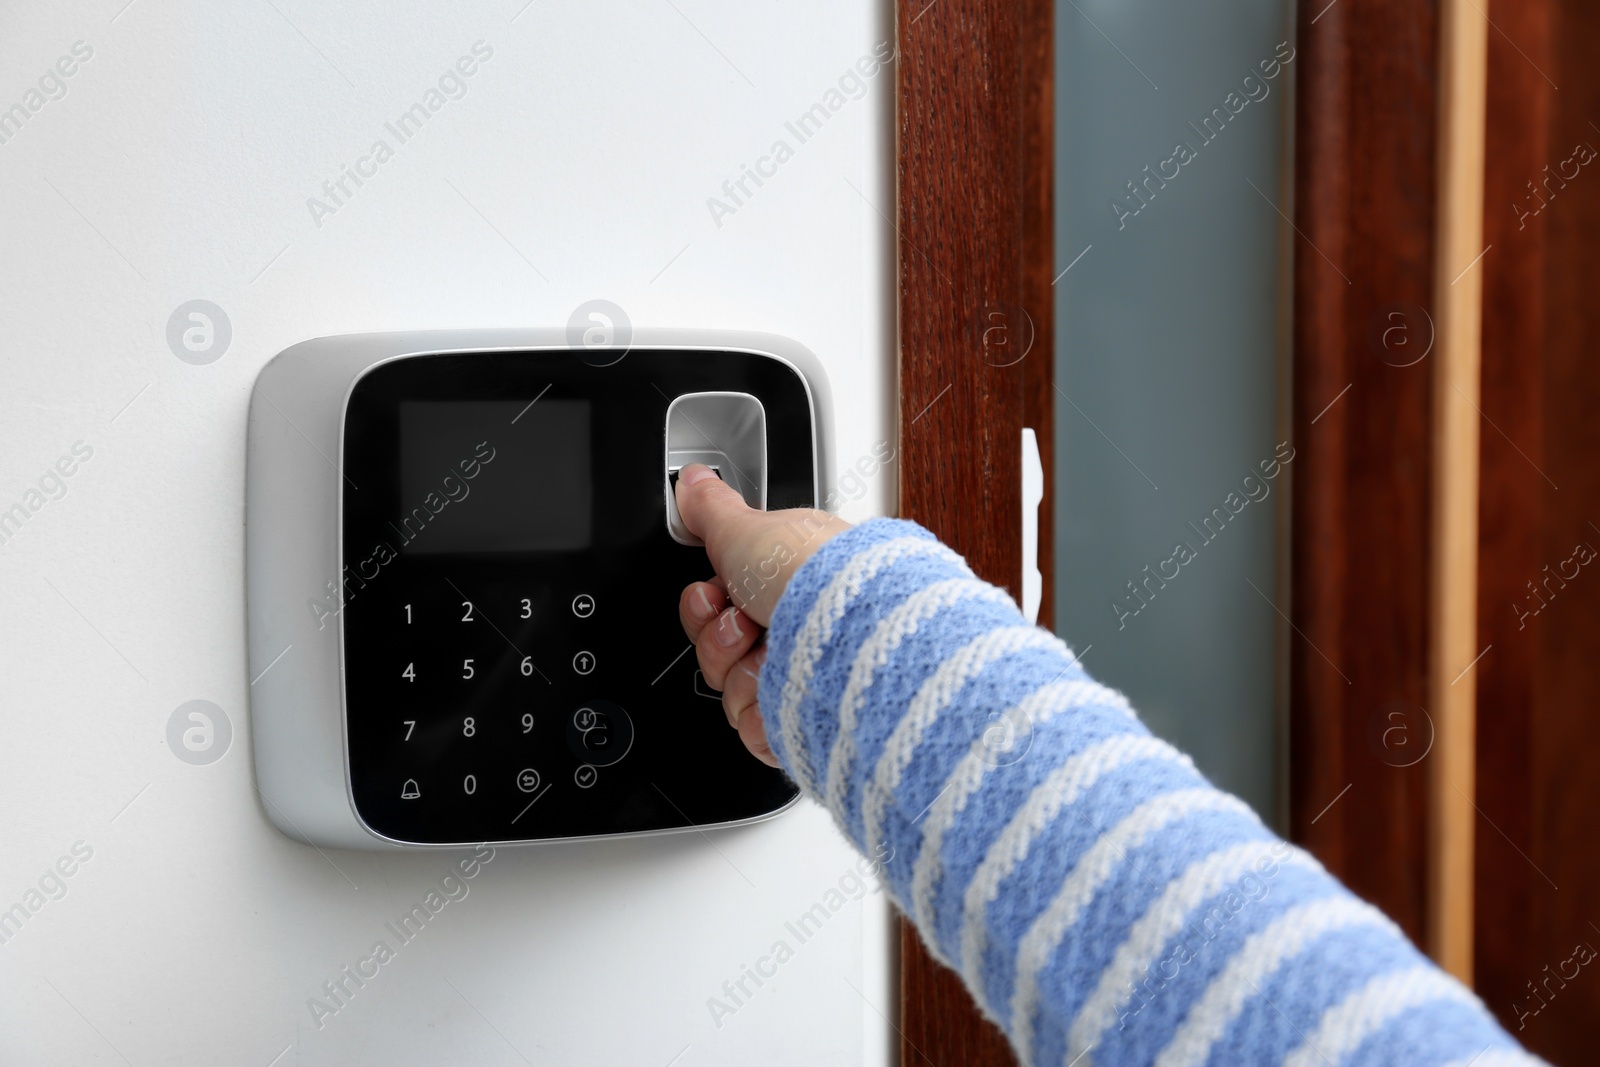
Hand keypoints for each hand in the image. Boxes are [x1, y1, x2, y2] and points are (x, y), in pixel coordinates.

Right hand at [674, 464, 850, 765]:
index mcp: (785, 584)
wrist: (852, 634)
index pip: (719, 604)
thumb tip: (692, 479)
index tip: (712, 595)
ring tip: (770, 655)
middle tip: (746, 622)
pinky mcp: (807, 719)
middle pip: (719, 650)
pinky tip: (781, 693)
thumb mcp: (748, 528)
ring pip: (732, 690)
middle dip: (720, 639)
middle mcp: (795, 629)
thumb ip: (712, 508)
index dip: (703, 604)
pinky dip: (762, 714)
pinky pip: (757, 728)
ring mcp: (803, 676)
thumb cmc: (812, 578)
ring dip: (740, 673)